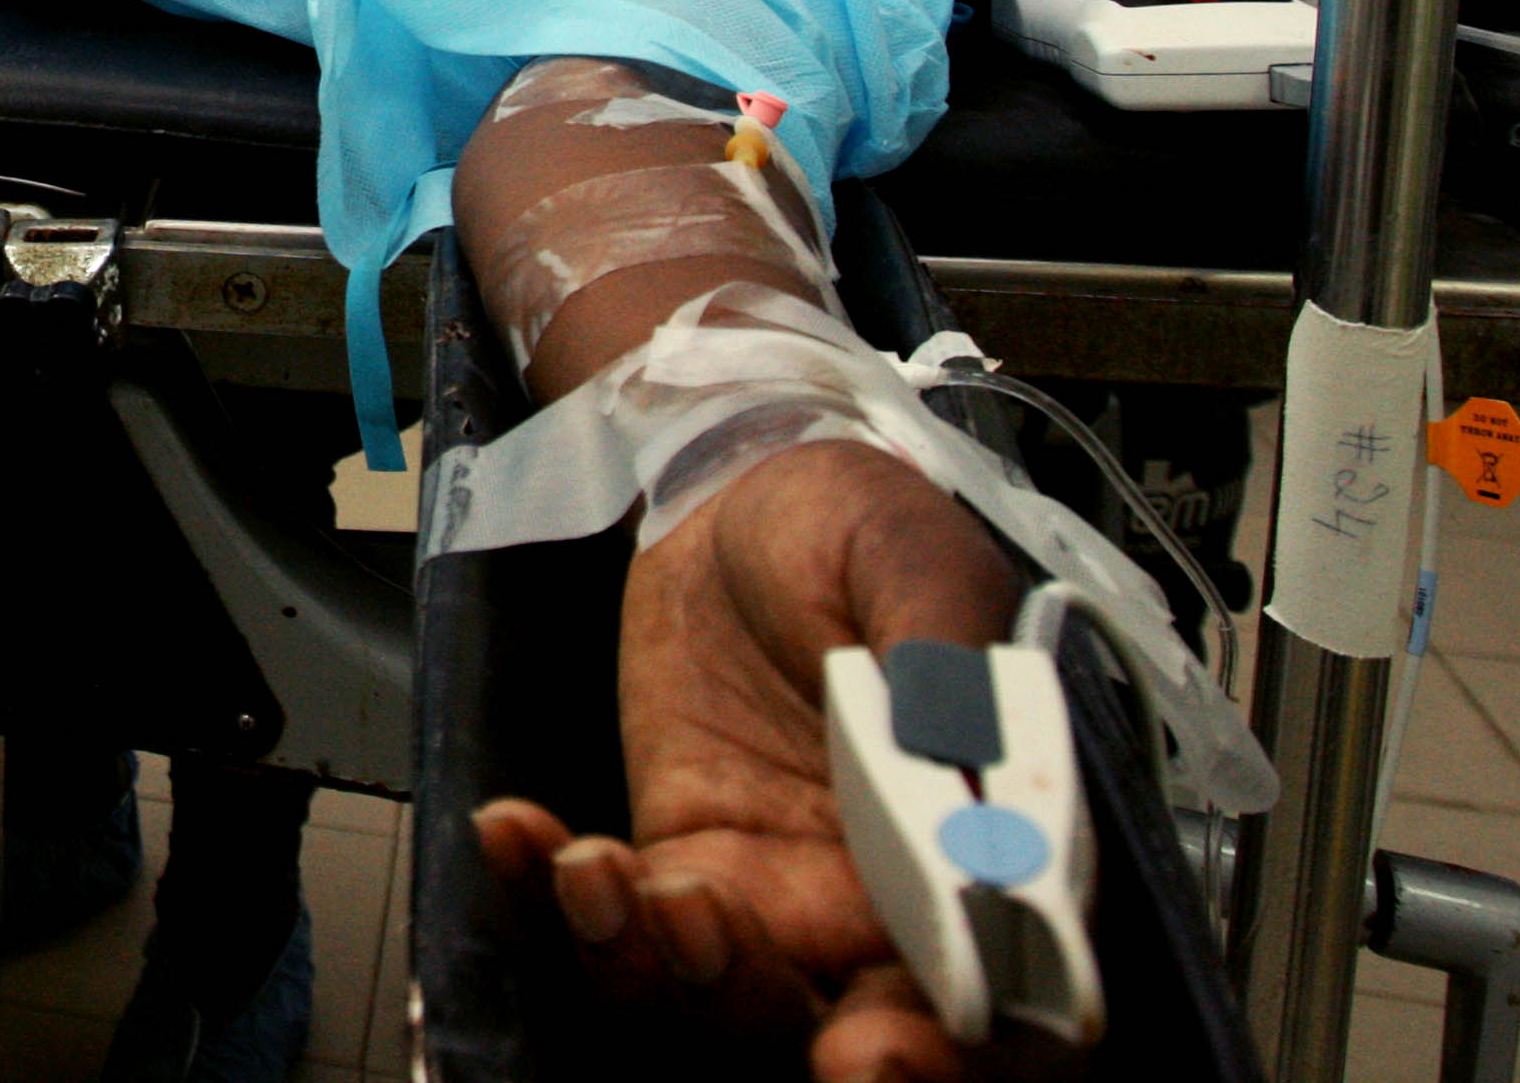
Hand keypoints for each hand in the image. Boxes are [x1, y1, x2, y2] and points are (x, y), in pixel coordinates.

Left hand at [473, 440, 1025, 1082]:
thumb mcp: (912, 562)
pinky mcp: (681, 865)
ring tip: (599, 869)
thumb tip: (967, 776)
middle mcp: (889, 906)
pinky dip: (558, 899)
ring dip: (651, 963)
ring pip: (723, 1000)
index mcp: (988, 852)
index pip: (998, 999)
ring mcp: (778, 900)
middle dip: (796, 1050)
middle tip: (715, 954)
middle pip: (866, 1041)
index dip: (957, 1053)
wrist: (746, 491)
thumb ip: (945, 673)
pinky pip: (618, 921)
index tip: (885, 1046)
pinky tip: (521, 834)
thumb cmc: (855, 526)